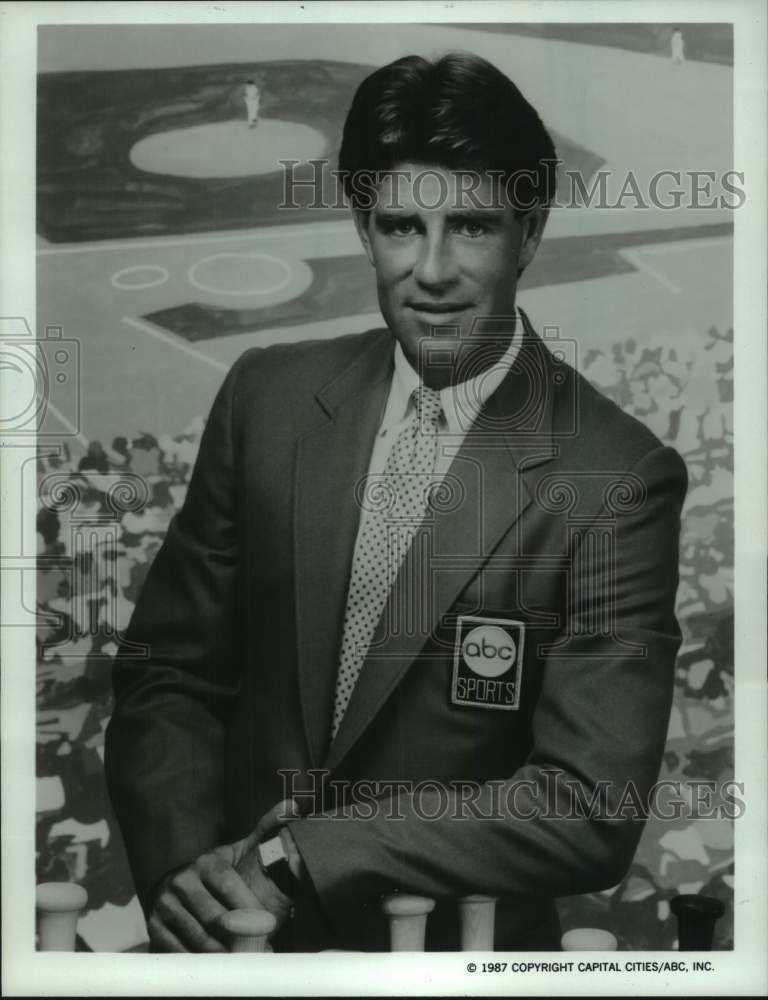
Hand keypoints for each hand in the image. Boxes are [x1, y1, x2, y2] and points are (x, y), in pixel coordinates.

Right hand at [148, 799, 301, 951]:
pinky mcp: (154, 927)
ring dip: (223, 954)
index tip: (268, 924)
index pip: (229, 886)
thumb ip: (268, 830)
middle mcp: (182, 881)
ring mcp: (166, 905)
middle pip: (214, 918)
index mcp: (207, 862)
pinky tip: (219, 965)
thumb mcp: (245, 849)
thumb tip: (292, 805)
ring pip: (198, 938)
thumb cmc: (224, 872)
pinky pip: (178, 952)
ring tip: (243, 960)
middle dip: (239, 936)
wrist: (181, 885)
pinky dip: (201, 963)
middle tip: (258, 948)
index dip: (249, 907)